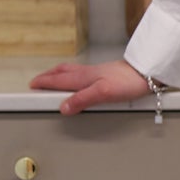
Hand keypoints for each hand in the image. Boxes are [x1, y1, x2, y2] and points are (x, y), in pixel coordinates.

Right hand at [28, 57, 152, 116]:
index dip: (43, 83)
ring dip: (59, 75)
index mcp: (84, 78)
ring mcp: (97, 73)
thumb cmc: (128, 81)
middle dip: (48, 76)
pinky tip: (80, 81)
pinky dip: (73, 76)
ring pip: (72, 72)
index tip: (32, 85)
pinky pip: (83, 74)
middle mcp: (88, 73)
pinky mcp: (106, 74)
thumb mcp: (102, 93)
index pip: (58, 80)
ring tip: (53, 79)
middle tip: (38, 81)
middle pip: (62, 73)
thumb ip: (82, 100)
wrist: (147, 72)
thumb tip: (63, 107)